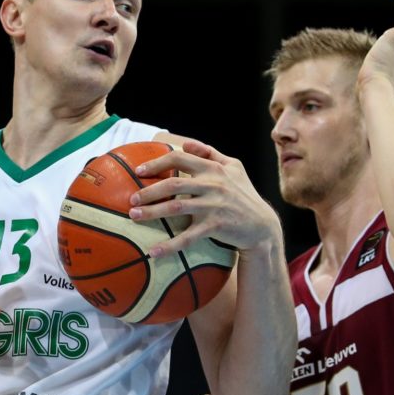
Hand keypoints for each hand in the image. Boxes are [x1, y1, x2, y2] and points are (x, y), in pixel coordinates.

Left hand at [129, 140, 279, 257]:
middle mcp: (213, 185)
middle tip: (131, 199)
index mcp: (214, 168)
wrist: (262, 225)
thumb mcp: (234, 168)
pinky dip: (170, 245)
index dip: (158, 163)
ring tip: (134, 217)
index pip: (180, 159)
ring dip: (152, 213)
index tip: (139, 171)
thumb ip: (211, 153)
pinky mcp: (215, 227)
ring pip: (176, 207)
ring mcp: (214, 206)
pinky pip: (188, 237)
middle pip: (173, 183)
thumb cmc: (244, 194)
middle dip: (149, 191)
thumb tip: (185, 142)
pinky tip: (153, 252)